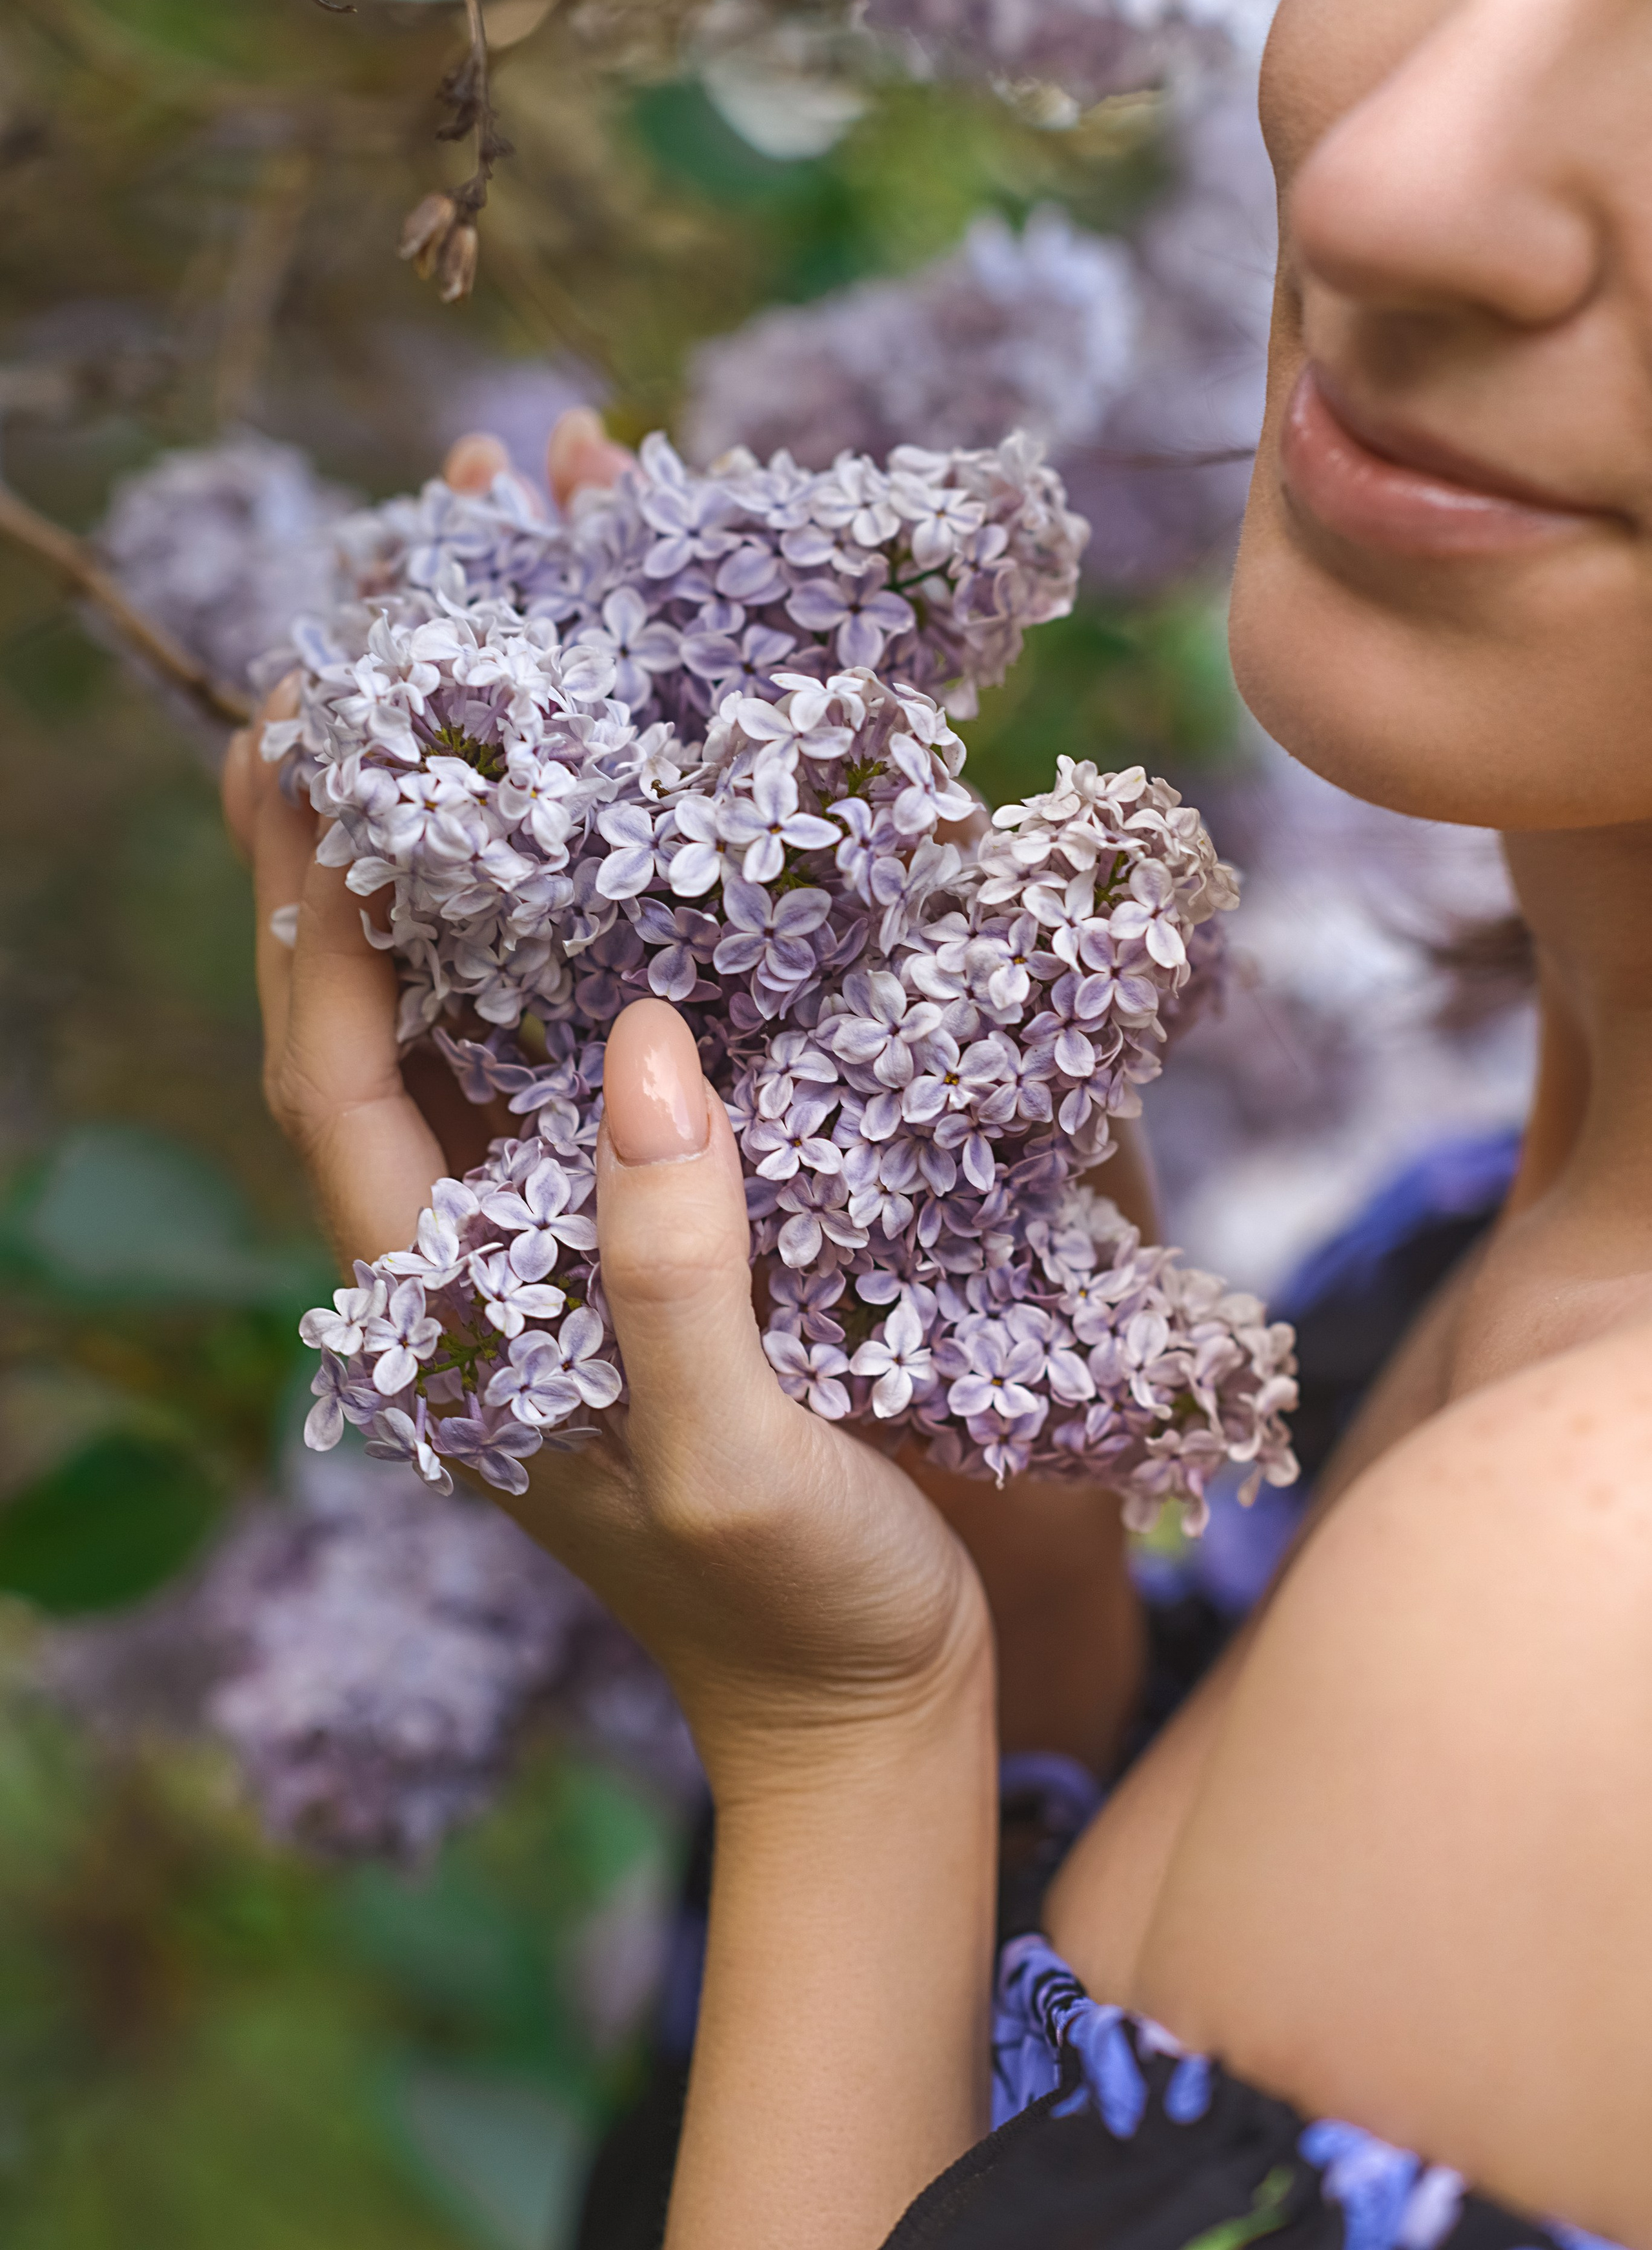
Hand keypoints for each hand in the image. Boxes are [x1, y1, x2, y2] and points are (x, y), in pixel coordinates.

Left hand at [225, 709, 986, 1772]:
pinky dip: (543, 987)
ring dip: (420, 916)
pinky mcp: (635, 1263)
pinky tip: (577, 899)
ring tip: (422, 761)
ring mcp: (546, 1266)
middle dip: (321, 886)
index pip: (339, 1090)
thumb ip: (669, 1271)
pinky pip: (561, 1097)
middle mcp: (471, 1276)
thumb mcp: (729, 1462)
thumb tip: (639, 1044)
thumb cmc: (796, 1606)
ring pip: (453, 1059)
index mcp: (450, 1324)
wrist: (866, 1709)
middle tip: (316, 711)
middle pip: (362, 1047)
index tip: (305, 765)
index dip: (307, 927)